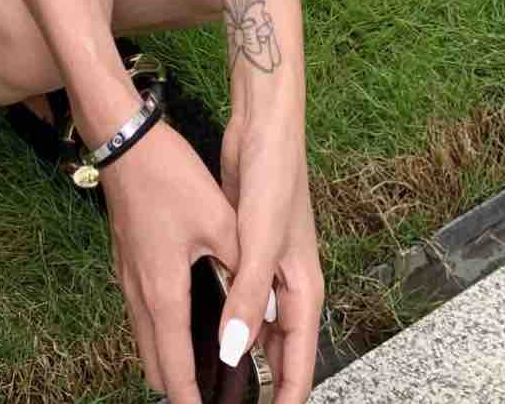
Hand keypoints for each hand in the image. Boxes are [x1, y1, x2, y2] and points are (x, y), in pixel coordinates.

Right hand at [98, 117, 245, 403]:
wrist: (122, 138)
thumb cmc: (169, 176)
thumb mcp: (219, 220)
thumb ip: (242, 272)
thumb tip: (260, 315)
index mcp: (164, 293)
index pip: (176, 370)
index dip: (191, 402)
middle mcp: (140, 294)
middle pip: (156, 364)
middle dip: (181, 389)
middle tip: (212, 397)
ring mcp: (127, 278)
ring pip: (146, 340)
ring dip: (170, 363)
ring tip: (203, 377)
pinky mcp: (127, 261)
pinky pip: (143, 315)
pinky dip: (162, 335)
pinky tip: (184, 327)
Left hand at [218, 109, 324, 403]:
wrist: (263, 127)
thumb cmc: (274, 180)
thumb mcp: (260, 242)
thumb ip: (248, 298)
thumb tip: (235, 352)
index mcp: (304, 292)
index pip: (300, 366)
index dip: (284, 401)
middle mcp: (290, 287)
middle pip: (279, 354)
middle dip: (259, 386)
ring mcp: (269, 270)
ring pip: (256, 329)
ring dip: (239, 355)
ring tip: (211, 384)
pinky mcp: (246, 252)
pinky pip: (238, 300)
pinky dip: (225, 319)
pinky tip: (201, 331)